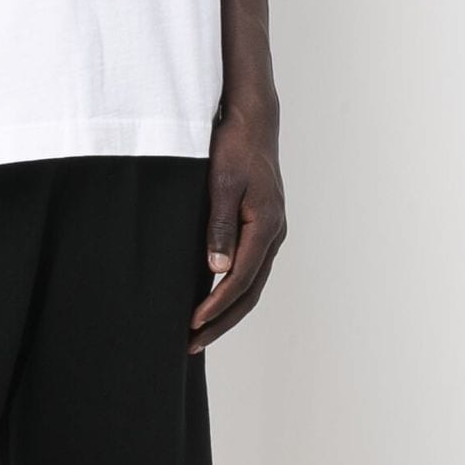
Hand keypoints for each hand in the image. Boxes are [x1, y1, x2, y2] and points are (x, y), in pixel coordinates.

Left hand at [188, 99, 285, 352]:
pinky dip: (233, 290)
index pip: (240, 280)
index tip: (192, 323)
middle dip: (221, 321)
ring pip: (252, 284)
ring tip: (200, 331)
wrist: (252, 121)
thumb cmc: (234, 147)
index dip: (216, 305)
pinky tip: (212, 297)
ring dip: (227, 310)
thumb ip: (219, 226)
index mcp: (265, 226)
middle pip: (250, 292)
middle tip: (192, 343)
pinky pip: (250, 268)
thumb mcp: (221, 183)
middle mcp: (273, 234)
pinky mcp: (262, 226)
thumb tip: (217, 270)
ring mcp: (271, 231)